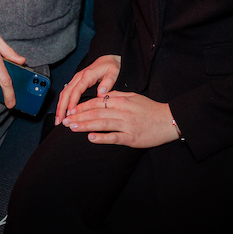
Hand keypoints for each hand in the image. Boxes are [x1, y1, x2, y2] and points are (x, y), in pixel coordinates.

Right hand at [55, 55, 120, 124]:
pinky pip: (66, 92)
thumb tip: (101, 92)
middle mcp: (79, 77)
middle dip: (61, 107)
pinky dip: (62, 102)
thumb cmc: (111, 65)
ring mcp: (76, 79)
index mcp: (87, 75)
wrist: (108, 58)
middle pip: (66, 92)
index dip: (72, 102)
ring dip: (60, 106)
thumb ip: (109, 82)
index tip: (70, 113)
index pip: (77, 90)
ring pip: (64, 93)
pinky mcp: (76, 82)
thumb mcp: (114, 72)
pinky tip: (62, 112)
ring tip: (58, 120)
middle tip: (59, 121)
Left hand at [62, 91, 178, 147]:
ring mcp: (126, 125)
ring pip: (101, 124)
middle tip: (65, 120)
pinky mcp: (131, 138)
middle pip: (96, 113)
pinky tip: (90, 138)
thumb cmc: (150, 108)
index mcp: (121, 100)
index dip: (82, 106)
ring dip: (85, 125)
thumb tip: (102, 95)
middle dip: (78, 116)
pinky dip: (101, 137)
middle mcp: (122, 111)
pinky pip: (114, 137)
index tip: (71, 110)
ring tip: (72, 127)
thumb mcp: (133, 96)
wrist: (168, 120)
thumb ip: (117, 95)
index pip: (97, 102)